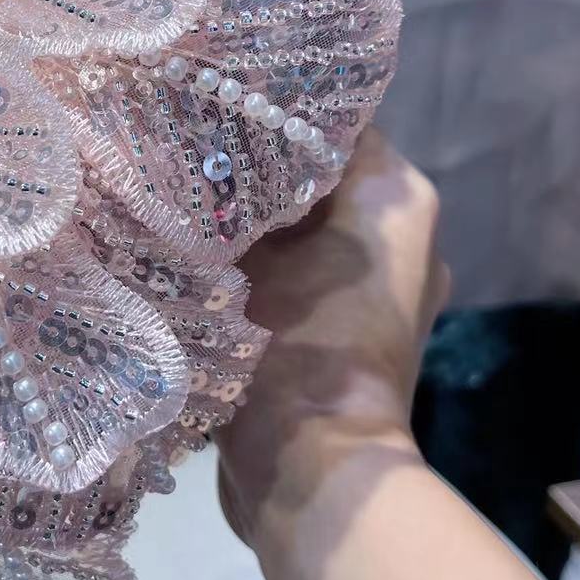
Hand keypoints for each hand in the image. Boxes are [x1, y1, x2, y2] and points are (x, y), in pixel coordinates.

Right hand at [219, 128, 448, 542]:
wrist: (314, 475)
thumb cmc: (294, 348)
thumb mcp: (252, 252)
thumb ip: (228, 189)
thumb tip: (188, 141)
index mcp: (396, 196)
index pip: (327, 118)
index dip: (262, 107)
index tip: (201, 104)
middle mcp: (401, 232)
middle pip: (313, 172)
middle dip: (249, 164)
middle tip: (177, 150)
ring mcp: (380, 286)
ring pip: (304, 224)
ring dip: (250, 217)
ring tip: (180, 200)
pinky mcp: (351, 329)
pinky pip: (303, 270)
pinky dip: (261, 262)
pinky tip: (201, 258)